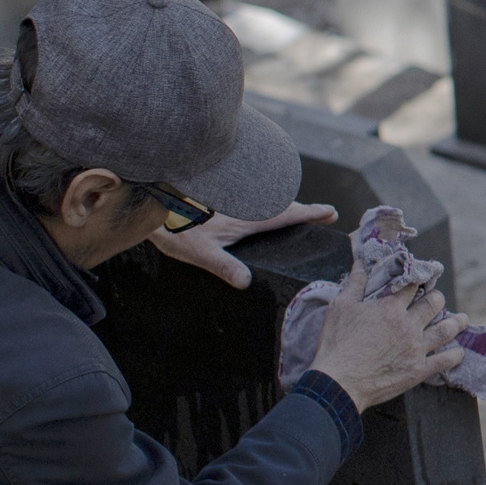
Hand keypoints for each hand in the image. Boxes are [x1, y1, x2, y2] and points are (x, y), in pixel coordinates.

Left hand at [148, 201, 337, 290]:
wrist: (155, 206)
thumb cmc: (177, 229)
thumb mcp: (202, 253)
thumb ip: (225, 267)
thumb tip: (246, 282)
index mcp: (247, 219)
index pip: (286, 214)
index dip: (310, 213)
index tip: (330, 211)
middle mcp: (245, 207)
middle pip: (283, 205)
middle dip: (304, 209)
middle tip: (323, 214)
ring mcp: (236, 203)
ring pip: (269, 201)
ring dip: (286, 206)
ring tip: (298, 214)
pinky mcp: (225, 202)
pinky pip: (255, 201)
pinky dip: (267, 205)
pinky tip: (262, 215)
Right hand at [308, 268, 467, 409]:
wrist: (339, 382)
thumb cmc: (336, 344)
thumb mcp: (340, 307)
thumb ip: (354, 283)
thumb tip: (360, 263)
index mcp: (390, 308)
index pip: (411, 285)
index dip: (416, 279)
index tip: (419, 278)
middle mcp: (408, 325)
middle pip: (433, 304)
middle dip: (436, 298)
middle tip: (437, 299)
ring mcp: (416, 348)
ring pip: (446, 330)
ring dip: (456, 322)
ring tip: (462, 319)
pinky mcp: (418, 370)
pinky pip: (445, 361)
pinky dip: (455, 355)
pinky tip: (458, 352)